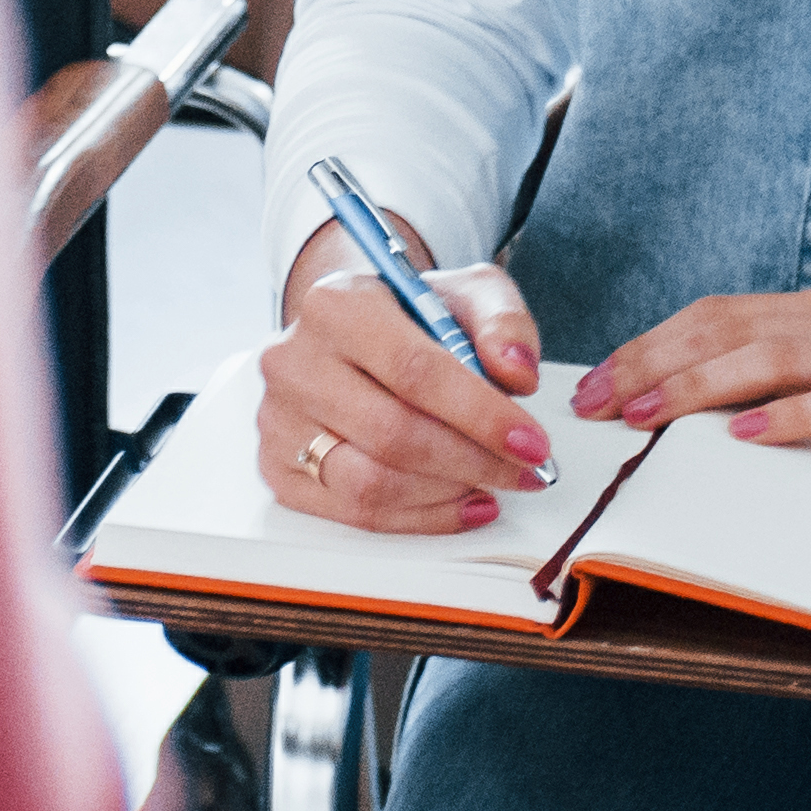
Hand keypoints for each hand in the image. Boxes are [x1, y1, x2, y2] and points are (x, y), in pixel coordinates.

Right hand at [269, 212, 557, 529]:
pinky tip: (458, 502)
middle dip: (473, 462)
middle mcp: (294, 362)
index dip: (480, 414)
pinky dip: (418, 518)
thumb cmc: (411, 315)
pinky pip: (352, 513)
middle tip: (525, 471)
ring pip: (368, 483)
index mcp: (337, 305)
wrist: (354, 330)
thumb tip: (517, 374)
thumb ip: (502, 323)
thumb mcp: (467, 293)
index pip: (414, 370)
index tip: (532, 442)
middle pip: (392, 434)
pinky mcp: (278, 468)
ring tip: (492, 484)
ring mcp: (278, 419)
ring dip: (446, 495)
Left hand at [582, 279, 810, 463]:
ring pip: (764, 359)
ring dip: (691, 388)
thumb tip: (752, 410)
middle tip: (590, 402)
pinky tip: (744, 439)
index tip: (603, 376)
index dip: (655, 344)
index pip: (723, 315)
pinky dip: (787, 418)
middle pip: (723, 330)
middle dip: (647, 365)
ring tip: (639, 418)